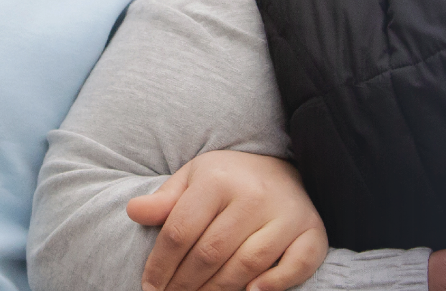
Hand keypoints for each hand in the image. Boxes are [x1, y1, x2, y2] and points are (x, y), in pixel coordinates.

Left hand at [125, 150, 326, 290]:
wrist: (281, 168)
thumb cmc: (228, 180)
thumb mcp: (191, 179)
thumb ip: (164, 201)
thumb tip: (133, 212)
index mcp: (217, 180)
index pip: (180, 231)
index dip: (160, 264)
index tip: (149, 286)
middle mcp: (253, 196)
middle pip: (211, 253)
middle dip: (184, 284)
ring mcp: (286, 214)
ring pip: (246, 264)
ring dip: (218, 290)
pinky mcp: (312, 231)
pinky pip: (296, 265)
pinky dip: (274, 283)